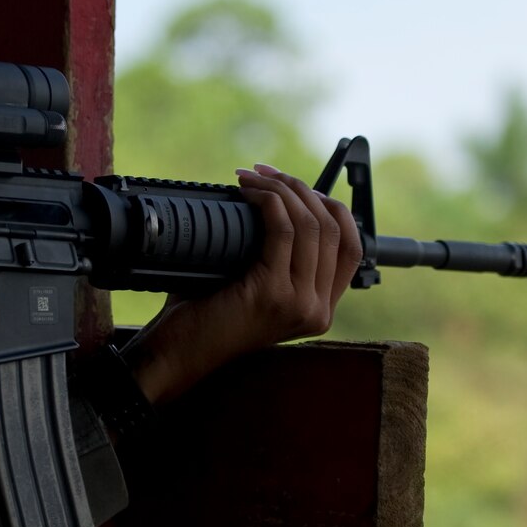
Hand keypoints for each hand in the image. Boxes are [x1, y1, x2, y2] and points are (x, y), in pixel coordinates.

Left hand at [121, 163, 361, 404]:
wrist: (176, 353)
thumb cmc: (205, 314)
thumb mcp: (256, 285)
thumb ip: (279, 258)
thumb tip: (280, 201)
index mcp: (319, 309)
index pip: (350, 247)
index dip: (330, 208)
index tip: (298, 188)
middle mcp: (318, 310)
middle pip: (332, 229)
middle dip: (300, 189)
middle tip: (266, 173)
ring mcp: (299, 304)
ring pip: (310, 225)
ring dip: (281, 190)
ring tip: (252, 178)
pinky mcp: (274, 294)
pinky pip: (283, 230)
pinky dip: (268, 202)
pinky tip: (248, 194)